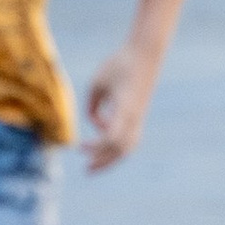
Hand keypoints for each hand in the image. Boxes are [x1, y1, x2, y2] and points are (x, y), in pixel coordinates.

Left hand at [80, 38, 160, 171]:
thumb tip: (93, 121)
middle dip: (103, 162)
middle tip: (86, 169)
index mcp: (125, 110)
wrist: (144, 55)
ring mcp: (139, 118)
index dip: (96, 148)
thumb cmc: (119, 65)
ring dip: (111, 157)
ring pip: (128, 148)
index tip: (80, 147)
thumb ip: (91, 105)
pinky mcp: (140, 115)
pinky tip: (102, 131)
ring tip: (95, 162)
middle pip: (121, 150)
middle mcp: (135, 118)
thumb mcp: (97, 83)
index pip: (111, 139)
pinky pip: (130, 138)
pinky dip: (116, 144)